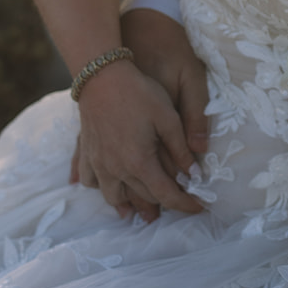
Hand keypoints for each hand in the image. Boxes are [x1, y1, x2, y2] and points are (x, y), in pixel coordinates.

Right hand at [71, 9, 209, 220]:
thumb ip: (181, 148)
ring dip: (128, 205)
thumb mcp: (168, 117)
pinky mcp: (87, 151)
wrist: (100, 74)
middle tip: (177, 207)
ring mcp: (98, 162)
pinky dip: (100, 189)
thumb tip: (194, 174)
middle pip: (142, 197)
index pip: (167, 195)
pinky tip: (104, 189)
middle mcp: (116, 169)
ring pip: (112, 196)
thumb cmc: (138, 92)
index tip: (200, 207)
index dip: (186, 204)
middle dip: (162, 206)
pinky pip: (89, 179)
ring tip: (138, 213)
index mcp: (139, 163)